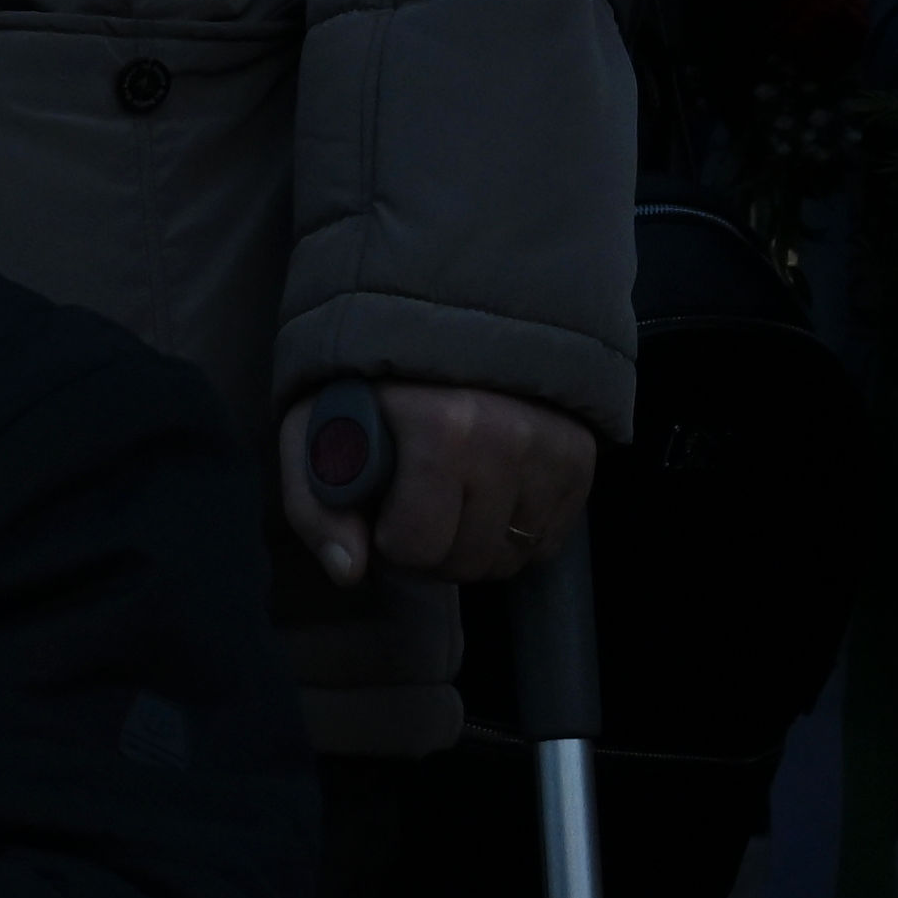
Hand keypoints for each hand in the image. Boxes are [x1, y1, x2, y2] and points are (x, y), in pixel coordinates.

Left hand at [274, 380, 599, 595]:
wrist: (444, 326)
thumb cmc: (368, 385)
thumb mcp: (314, 432)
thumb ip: (316, 508)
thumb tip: (349, 570)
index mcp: (443, 426)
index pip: (419, 545)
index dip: (388, 541)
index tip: (381, 510)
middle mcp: (512, 436)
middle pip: (469, 560)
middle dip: (431, 553)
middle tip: (414, 512)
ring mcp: (556, 446)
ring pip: (513, 556)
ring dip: (474, 547)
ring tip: (448, 503)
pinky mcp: (584, 457)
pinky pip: (549, 540)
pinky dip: (514, 535)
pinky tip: (486, 500)